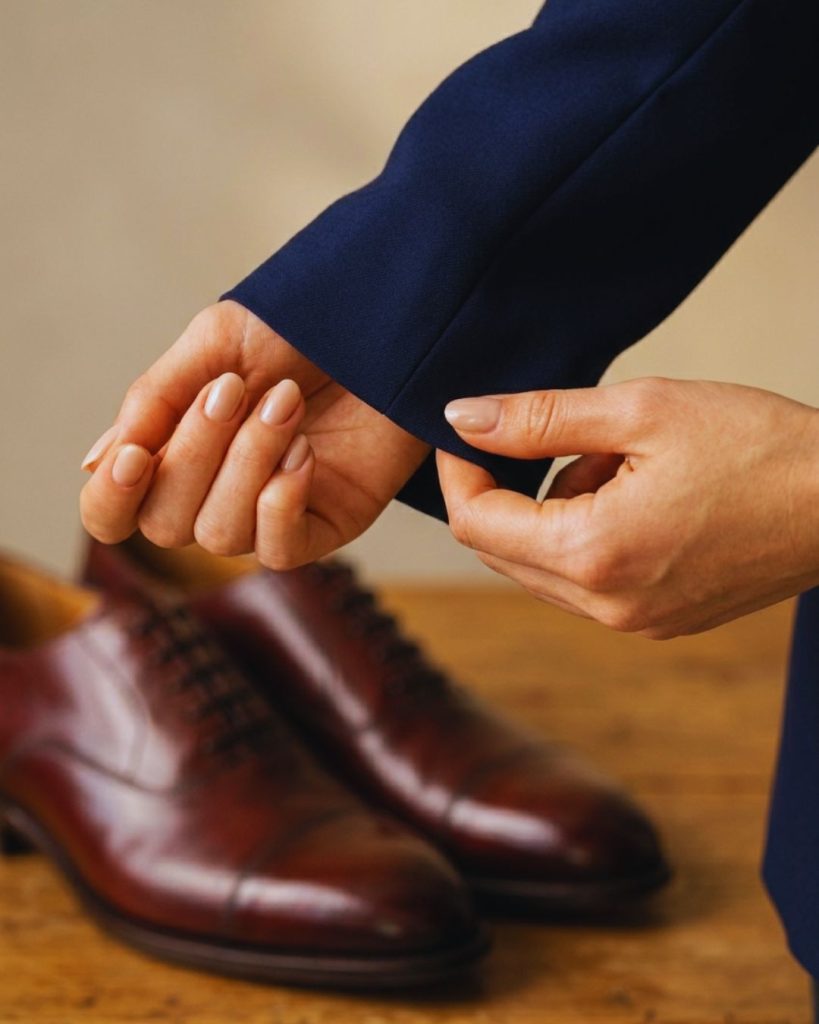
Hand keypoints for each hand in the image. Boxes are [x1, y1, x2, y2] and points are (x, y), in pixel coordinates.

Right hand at [79, 301, 427, 566]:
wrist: (383, 325)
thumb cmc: (297, 331)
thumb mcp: (215, 346)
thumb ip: (154, 401)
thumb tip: (95, 466)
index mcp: (176, 456)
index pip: (114, 514)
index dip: (112, 500)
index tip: (131, 457)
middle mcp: (214, 496)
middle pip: (165, 526)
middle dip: (195, 455)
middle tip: (238, 388)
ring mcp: (268, 517)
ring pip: (220, 535)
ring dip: (247, 464)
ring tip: (286, 403)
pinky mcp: (322, 527)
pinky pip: (279, 551)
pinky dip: (281, 502)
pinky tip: (303, 453)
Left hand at [437, 378, 818, 638]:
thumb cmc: (759, 447)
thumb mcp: (641, 411)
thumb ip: (539, 418)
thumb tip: (461, 417)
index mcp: (593, 555)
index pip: (474, 522)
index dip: (460, 470)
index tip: (471, 428)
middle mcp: (605, 606)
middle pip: (500, 549)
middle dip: (509, 487)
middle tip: (561, 433)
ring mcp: (633, 623)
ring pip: (540, 566)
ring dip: (552, 509)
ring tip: (621, 460)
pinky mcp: (657, 622)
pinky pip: (584, 581)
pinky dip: (585, 534)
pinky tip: (639, 494)